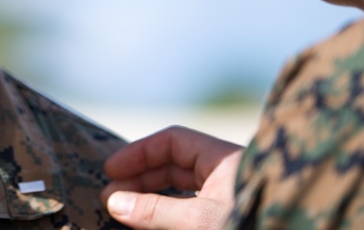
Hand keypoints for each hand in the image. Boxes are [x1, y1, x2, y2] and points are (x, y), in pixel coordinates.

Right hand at [100, 125, 242, 229]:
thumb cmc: (252, 224)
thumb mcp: (199, 221)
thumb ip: (155, 211)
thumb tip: (113, 202)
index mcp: (225, 160)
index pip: (173, 141)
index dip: (139, 153)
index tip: (111, 170)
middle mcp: (228, 174)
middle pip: (174, 165)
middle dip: (141, 180)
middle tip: (112, 198)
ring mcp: (230, 197)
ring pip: (182, 190)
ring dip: (152, 199)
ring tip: (124, 213)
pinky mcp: (229, 218)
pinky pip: (192, 209)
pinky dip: (168, 213)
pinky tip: (150, 223)